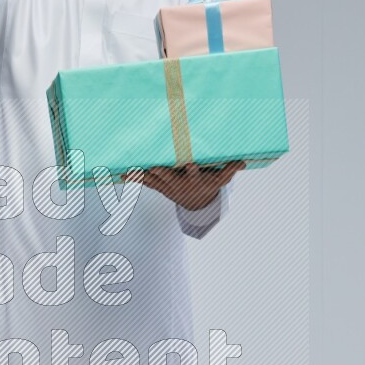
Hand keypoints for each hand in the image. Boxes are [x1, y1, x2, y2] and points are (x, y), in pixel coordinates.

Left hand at [119, 160, 245, 209]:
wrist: (195, 202)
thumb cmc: (208, 184)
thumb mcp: (220, 179)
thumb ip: (229, 169)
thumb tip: (243, 162)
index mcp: (193, 179)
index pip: (194, 174)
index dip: (192, 170)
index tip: (190, 164)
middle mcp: (178, 183)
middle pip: (170, 177)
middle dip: (163, 172)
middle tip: (156, 167)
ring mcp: (166, 186)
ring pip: (154, 180)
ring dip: (142, 175)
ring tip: (130, 171)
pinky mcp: (158, 186)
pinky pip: (144, 182)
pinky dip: (133, 178)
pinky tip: (121, 174)